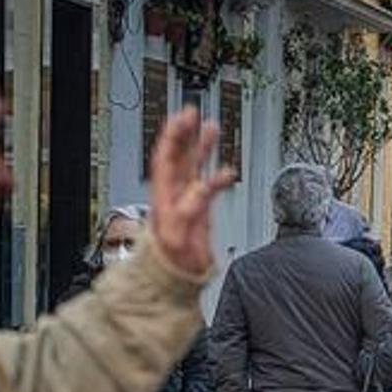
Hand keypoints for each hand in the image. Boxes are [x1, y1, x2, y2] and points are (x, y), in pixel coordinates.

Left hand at [149, 108, 238, 275]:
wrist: (178, 279)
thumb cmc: (171, 260)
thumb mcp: (177, 233)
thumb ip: (189, 208)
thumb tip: (201, 186)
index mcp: (163, 195)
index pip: (165, 157)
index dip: (173, 135)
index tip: (181, 117)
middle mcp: (174, 193)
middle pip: (179, 155)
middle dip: (186, 133)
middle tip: (193, 113)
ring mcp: (187, 200)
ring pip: (194, 166)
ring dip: (202, 147)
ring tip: (212, 127)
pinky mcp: (200, 210)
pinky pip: (210, 186)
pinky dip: (219, 178)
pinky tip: (228, 173)